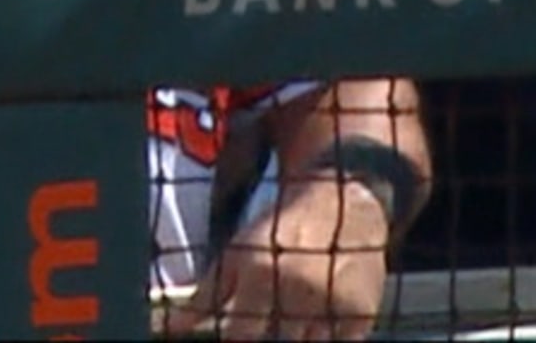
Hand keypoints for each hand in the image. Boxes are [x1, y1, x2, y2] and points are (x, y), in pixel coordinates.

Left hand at [163, 178, 391, 340]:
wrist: (343, 205)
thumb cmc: (282, 229)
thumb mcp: (238, 252)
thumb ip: (207, 294)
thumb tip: (174, 327)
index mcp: (261, 274)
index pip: (240, 334)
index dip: (236, 336)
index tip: (237, 333)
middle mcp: (297, 291)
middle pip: (275, 342)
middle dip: (265, 336)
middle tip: (264, 321)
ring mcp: (332, 305)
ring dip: (295, 337)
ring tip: (290, 315)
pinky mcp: (361, 315)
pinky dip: (323, 338)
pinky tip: (315, 321)